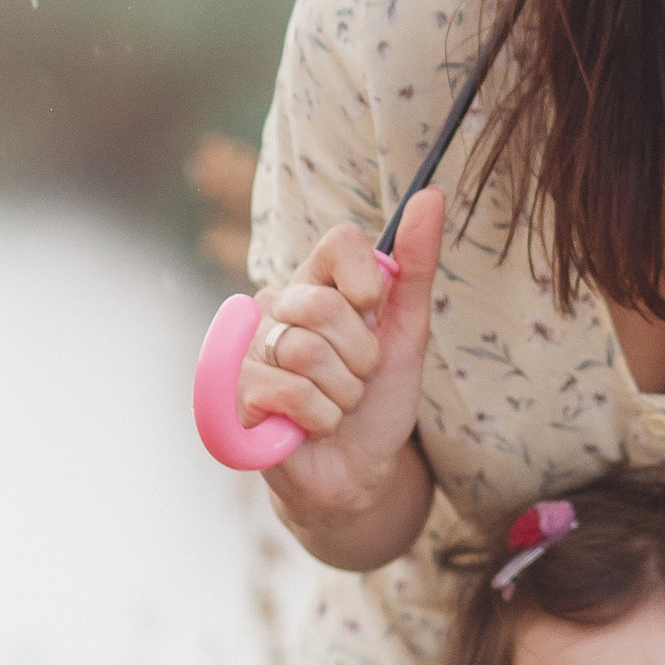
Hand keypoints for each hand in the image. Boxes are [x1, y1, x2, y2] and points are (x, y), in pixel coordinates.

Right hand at [250, 193, 442, 553]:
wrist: (358, 471)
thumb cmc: (379, 400)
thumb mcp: (407, 332)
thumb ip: (416, 266)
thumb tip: (433, 193)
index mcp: (313, 283)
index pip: (338, 242)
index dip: (367, 280)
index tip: (376, 313)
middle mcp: (272, 307)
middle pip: (323, 305)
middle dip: (360, 355)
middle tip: (357, 377)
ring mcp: (245, 350)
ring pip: (306, 353)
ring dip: (343, 393)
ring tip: (335, 405)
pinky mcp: (230, 394)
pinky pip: (290, 392)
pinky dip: (320, 418)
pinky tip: (310, 427)